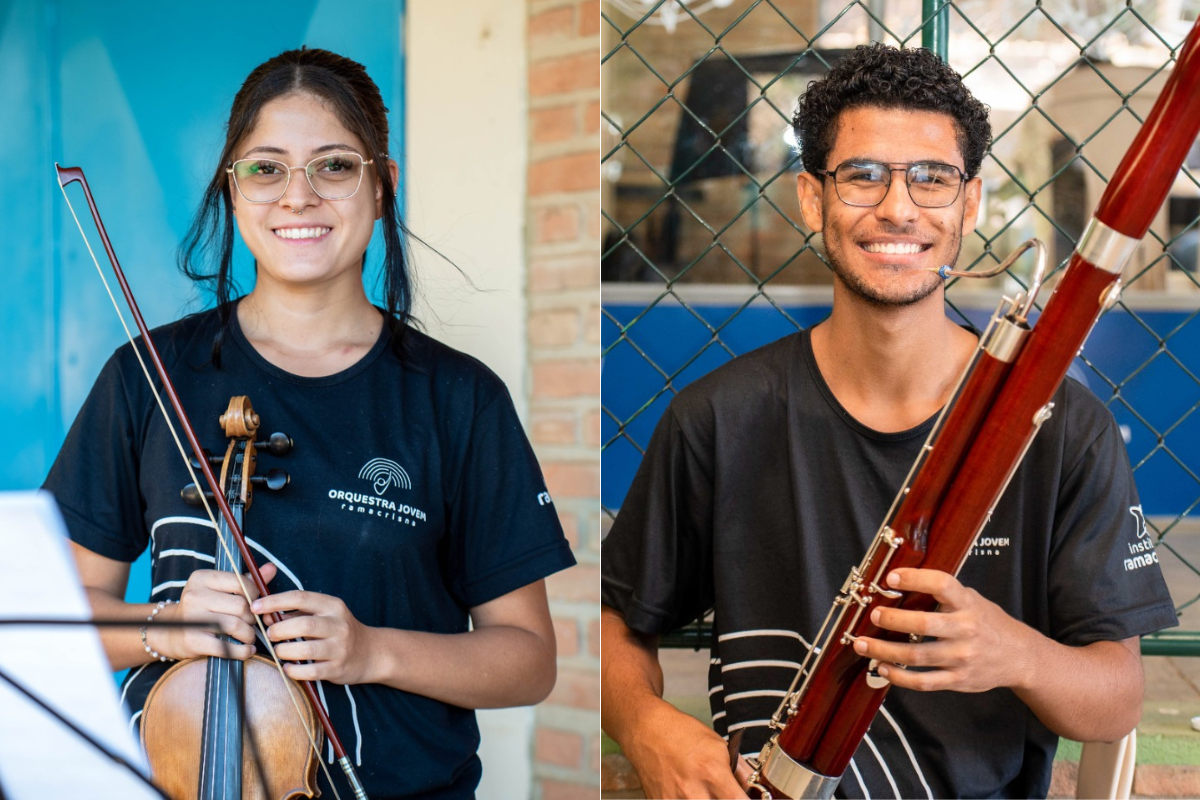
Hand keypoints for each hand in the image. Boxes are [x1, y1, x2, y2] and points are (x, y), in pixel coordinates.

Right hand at [152, 562, 276, 660]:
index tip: (257, 605)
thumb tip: (272, 568)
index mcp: (202, 578)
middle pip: (240, 605)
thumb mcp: (221, 589)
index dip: (255, 595)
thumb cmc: (203, 608)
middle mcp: (194, 595)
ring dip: (249, 634)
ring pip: (235, 625)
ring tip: (250, 637)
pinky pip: (226, 647)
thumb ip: (247, 580)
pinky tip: (247, 650)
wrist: (170, 633)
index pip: (240, 582)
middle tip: (253, 624)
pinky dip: (242, 651)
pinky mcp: (192, 640)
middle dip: (253, 617)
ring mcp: (192, 618)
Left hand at [251, 590, 372, 684]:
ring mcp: (339, 647)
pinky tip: (288, 667)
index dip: (274, 601)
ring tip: (279, 651)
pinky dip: (294, 670)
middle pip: (303, 624)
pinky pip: (310, 671)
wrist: (371, 652)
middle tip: (269, 634)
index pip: (300, 597)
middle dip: (279, 630)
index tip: (255, 606)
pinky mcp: (337, 668)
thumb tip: (265, 614)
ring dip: (284, 651)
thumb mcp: (324, 614)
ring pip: (306, 649)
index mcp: (333, 606)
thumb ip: (296, 612)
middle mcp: (339, 624)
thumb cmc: (339, 630)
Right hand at [625, 703, 748, 798]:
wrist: (647, 730)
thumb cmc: (682, 733)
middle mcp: (693, 791)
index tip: (745, 799)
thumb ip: (739, 771)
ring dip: (705, 799)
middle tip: (723, 793)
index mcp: (712, 772)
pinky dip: (687, 799)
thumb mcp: (719, 746)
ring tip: (702, 789)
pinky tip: (686, 791)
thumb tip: (752, 789)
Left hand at [851, 567, 1032, 692]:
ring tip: (862, 644)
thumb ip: (943, 593)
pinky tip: (882, 668)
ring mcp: (961, 658)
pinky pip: (923, 682)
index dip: (915, 579)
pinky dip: (898, 676)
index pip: (942, 585)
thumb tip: (900, 581)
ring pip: (916, 656)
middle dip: (893, 619)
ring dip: (884, 650)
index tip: (890, 577)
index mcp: (968, 604)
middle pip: (924, 624)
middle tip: (873, 614)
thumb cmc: (987, 623)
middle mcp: (966, 630)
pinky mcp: (957, 680)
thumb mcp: (972, 599)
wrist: (1019, 657)